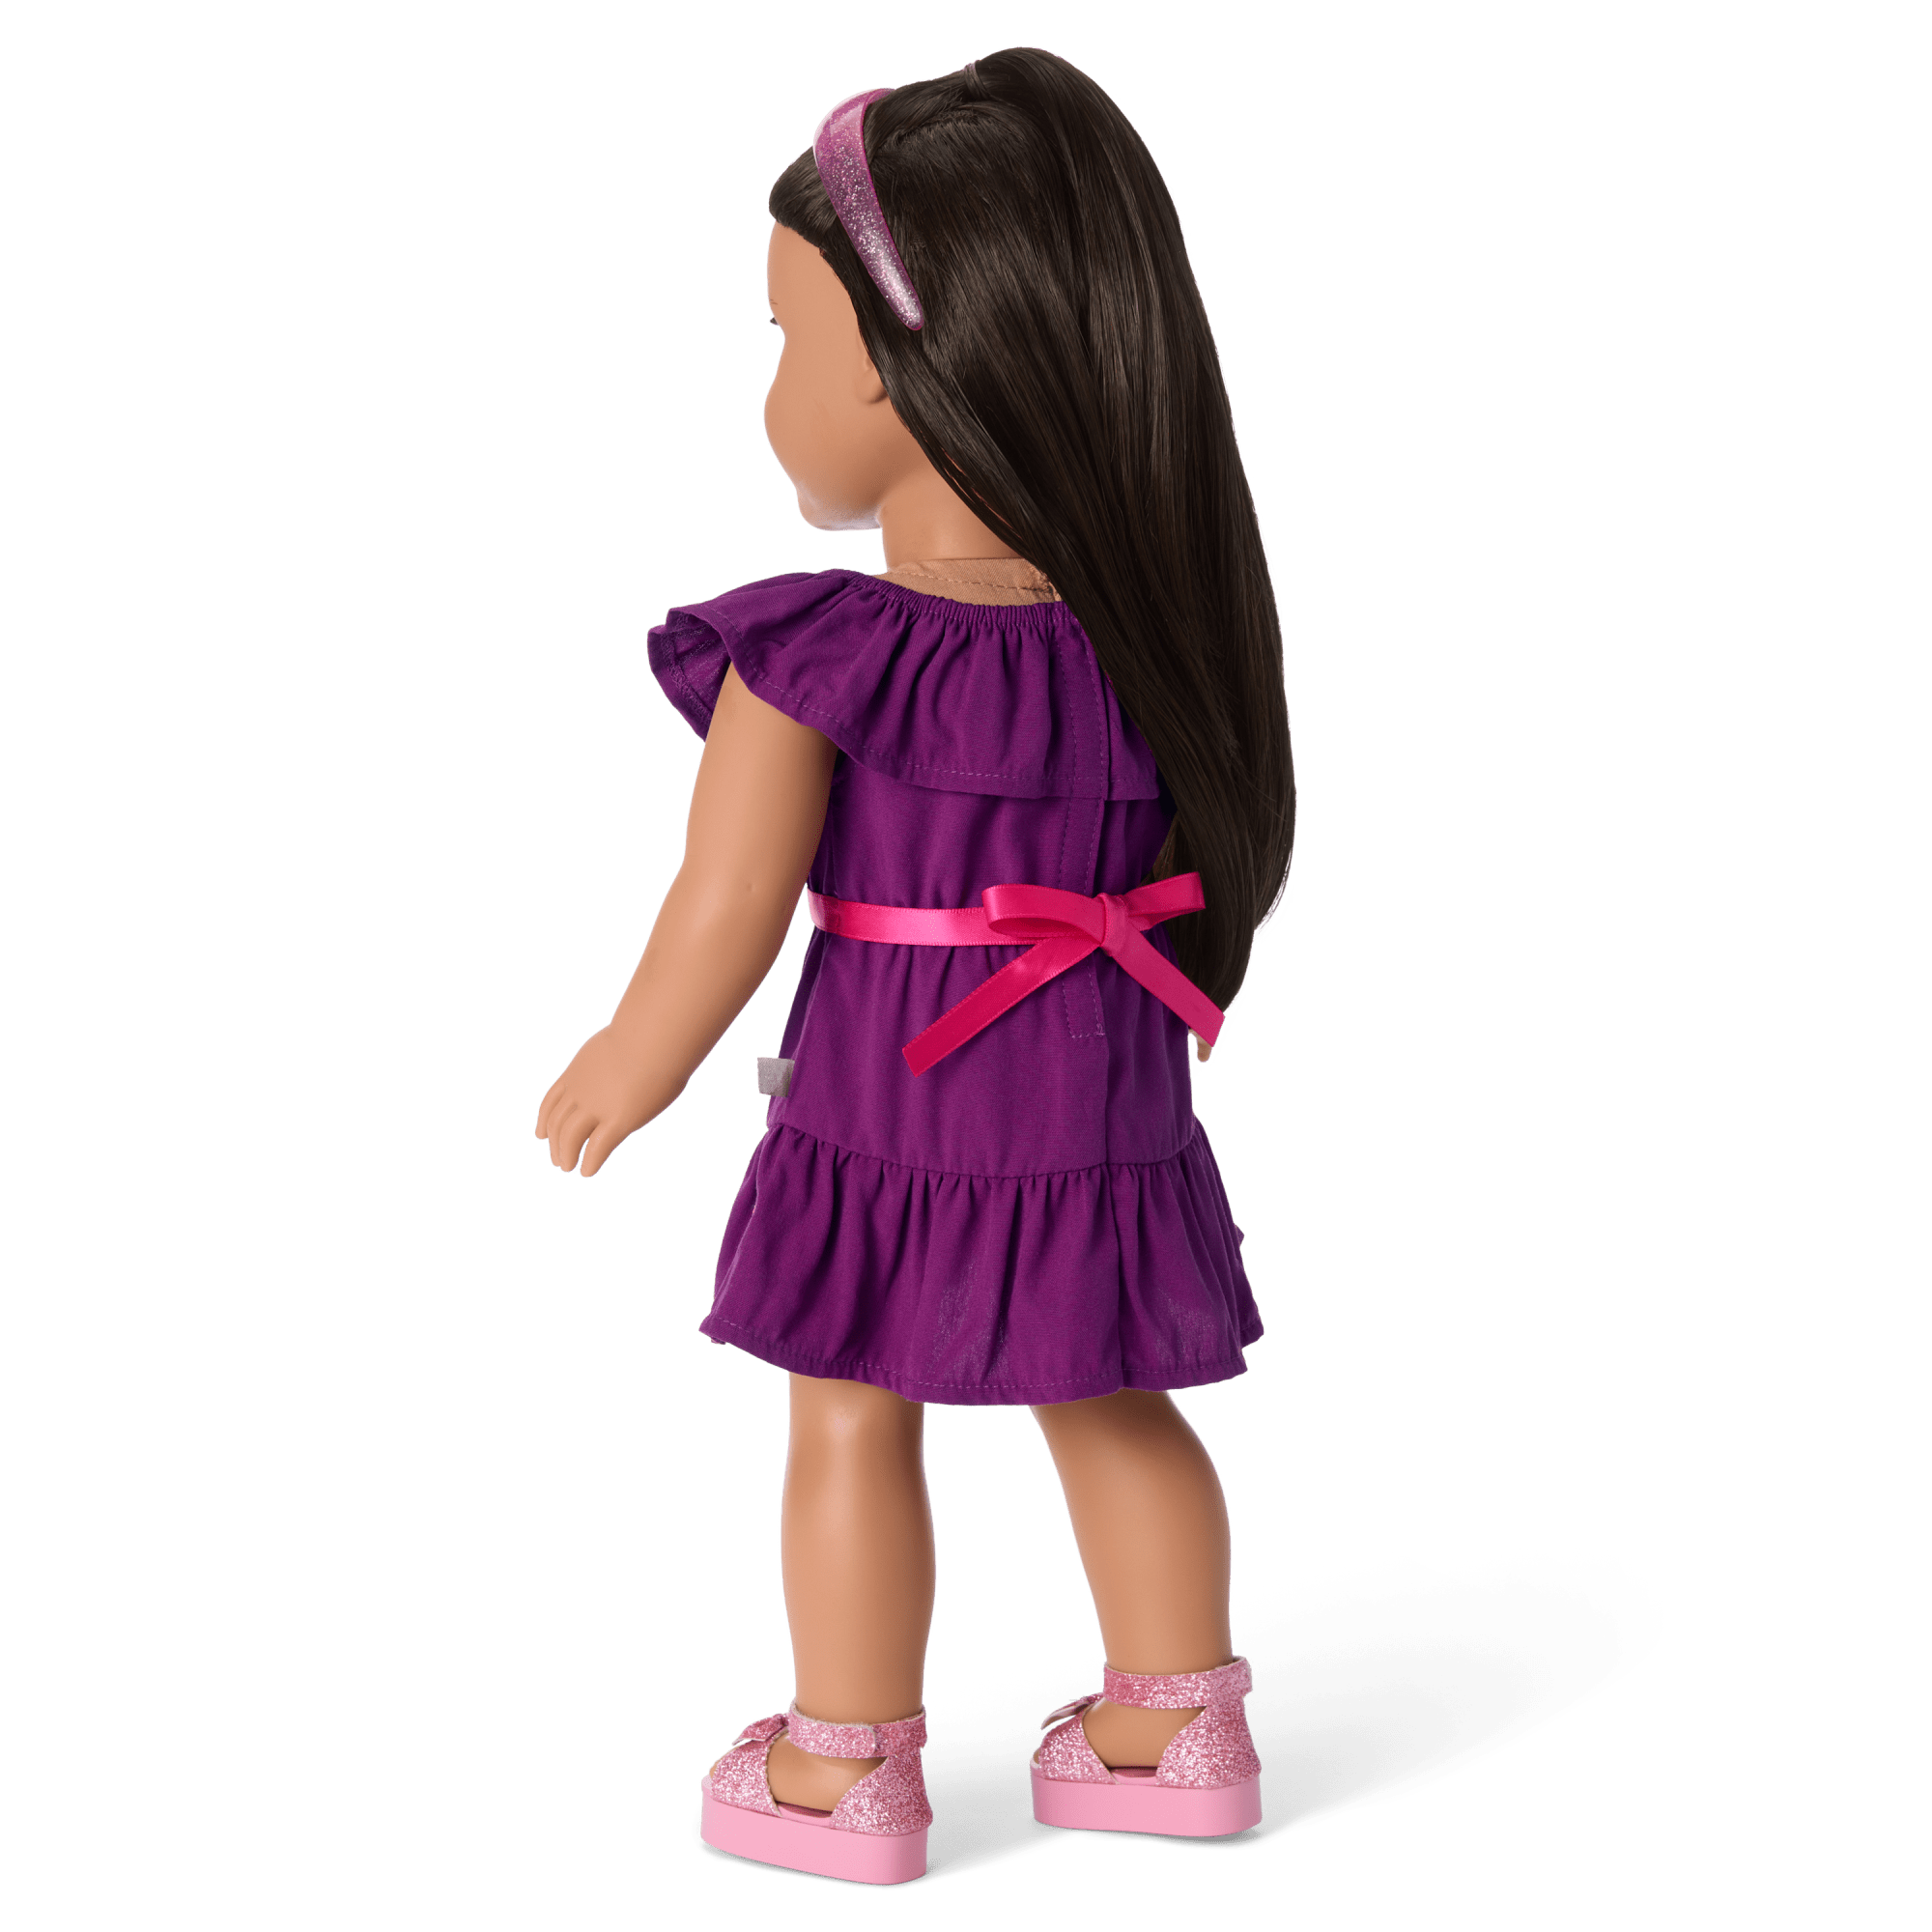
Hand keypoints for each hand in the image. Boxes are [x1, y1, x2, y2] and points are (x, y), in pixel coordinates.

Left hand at [534, 1025, 681, 1177]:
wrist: (655, 1037)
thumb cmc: (647, 1036)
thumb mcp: (615, 1044)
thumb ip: (610, 1060)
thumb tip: (621, 1064)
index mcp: (576, 1072)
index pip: (551, 1102)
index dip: (544, 1121)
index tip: (539, 1135)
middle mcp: (580, 1092)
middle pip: (557, 1124)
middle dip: (555, 1144)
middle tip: (558, 1161)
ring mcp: (597, 1107)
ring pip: (570, 1139)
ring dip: (567, 1156)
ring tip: (569, 1168)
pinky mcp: (618, 1121)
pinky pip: (596, 1149)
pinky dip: (589, 1163)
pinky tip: (588, 1172)